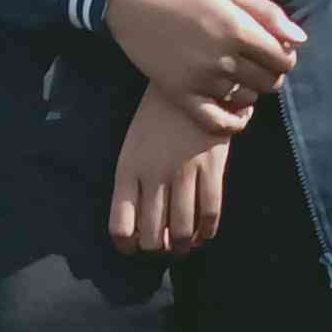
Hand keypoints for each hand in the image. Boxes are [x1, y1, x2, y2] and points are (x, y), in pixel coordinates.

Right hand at [105, 0, 300, 118]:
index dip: (286, 56)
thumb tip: (300, 40)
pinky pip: (216, 123)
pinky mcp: (180, 95)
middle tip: (259, 64)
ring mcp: (200, 80)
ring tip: (239, 76)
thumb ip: (267, 12)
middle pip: (269, 82)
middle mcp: (222, 58)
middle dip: (272, 74)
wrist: (132, 0)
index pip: (282, 58)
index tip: (277, 51)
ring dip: (251, 91)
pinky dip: (233, 123)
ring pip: (247, 99)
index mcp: (237, 28)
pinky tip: (236, 112)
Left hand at [112, 91, 233, 258]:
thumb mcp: (132, 148)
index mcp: (128, 170)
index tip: (134, 248)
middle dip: (159, 250)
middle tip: (165, 247)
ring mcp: (184, 172)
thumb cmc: (156, 119)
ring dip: (184, 247)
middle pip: (152, 236)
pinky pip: (210, 214)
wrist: (190, 81)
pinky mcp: (211, 167)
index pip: (121, 226)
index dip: (128, 247)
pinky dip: (208, 232)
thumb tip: (141, 229)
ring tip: (185, 246)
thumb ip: (133, 185)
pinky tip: (205, 234)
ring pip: (183, 231)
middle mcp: (153, 175)